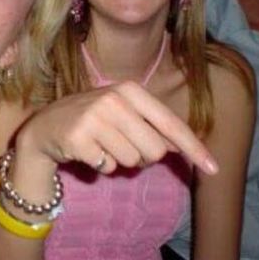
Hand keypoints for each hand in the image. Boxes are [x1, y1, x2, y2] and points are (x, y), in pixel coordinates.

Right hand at [15, 81, 217, 175]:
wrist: (44, 127)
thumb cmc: (91, 120)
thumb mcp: (122, 113)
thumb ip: (152, 126)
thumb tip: (182, 147)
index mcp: (130, 90)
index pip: (170, 123)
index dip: (194, 148)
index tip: (213, 168)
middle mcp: (114, 100)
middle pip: (155, 150)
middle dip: (143, 157)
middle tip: (121, 145)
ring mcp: (94, 118)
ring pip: (132, 161)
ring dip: (119, 161)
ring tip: (100, 145)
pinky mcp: (78, 138)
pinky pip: (108, 167)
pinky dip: (100, 166)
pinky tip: (86, 151)